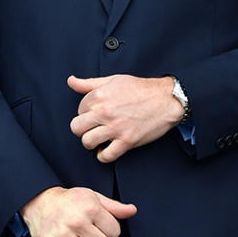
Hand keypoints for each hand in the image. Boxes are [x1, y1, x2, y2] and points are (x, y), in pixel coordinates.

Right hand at [21, 186, 136, 236]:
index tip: (100, 226)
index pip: (115, 232)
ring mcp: (63, 234)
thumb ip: (113, 206)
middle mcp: (77, 220)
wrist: (38, 200)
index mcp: (90, 207)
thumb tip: (132, 210)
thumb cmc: (68, 200)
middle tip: (90, 235)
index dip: (109, 230)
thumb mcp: (92, 196)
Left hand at [68, 74, 184, 162]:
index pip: (79, 110)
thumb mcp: (112, 80)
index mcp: (99, 96)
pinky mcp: (127, 141)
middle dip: (81, 129)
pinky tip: (106, 149)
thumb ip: (88, 83)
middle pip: (76, 127)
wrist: (166, 100)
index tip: (94, 114)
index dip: (85, 113)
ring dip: (91, 142)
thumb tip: (71, 81)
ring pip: (87, 142)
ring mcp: (115, 128)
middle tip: (90, 128)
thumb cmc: (140, 89)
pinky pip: (106, 156)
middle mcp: (104, 112)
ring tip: (98, 138)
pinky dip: (103, 156)